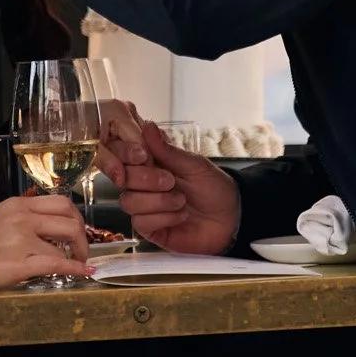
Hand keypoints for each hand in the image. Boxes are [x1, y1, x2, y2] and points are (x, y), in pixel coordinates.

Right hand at [0, 193, 91, 289]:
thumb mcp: (0, 214)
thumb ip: (24, 214)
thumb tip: (47, 218)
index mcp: (19, 205)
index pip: (61, 203)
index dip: (76, 217)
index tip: (77, 229)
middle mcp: (24, 219)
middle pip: (69, 222)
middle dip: (81, 237)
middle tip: (81, 249)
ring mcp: (23, 242)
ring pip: (64, 246)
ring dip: (75, 255)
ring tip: (77, 262)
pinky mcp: (21, 265)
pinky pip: (57, 265)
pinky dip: (75, 268)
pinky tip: (84, 272)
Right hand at [98, 119, 239, 255]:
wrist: (231, 216)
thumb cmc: (213, 187)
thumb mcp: (193, 164)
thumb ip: (167, 150)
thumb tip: (148, 126)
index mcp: (152, 166)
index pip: (126, 157)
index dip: (130, 156)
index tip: (145, 157)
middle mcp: (144, 186)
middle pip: (124, 180)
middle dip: (146, 179)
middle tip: (171, 181)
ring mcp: (145, 208)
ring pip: (129, 202)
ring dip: (157, 201)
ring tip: (181, 201)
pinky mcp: (151, 230)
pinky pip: (141, 223)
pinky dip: (163, 218)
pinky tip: (180, 216)